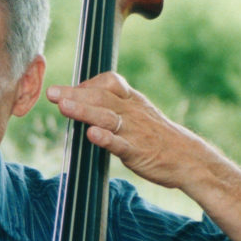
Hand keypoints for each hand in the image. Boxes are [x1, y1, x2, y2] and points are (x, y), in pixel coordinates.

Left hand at [46, 71, 207, 189]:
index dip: (89, 83)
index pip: (110, 82)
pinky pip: (120, 143)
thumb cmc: (158, 137)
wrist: (188, 159)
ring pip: (107, 117)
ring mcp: (134, 131)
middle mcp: (132, 112)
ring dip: (84, 111)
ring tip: (63, 107)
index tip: (70, 90)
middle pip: (101, 97)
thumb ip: (115, 107)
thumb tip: (86, 102)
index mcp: (132, 101)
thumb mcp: (139, 114)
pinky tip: (92, 135)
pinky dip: (106, 138)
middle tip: (52, 93)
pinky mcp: (137, 152)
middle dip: (75, 94)